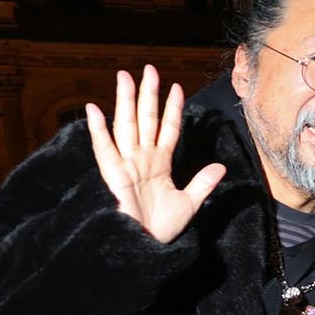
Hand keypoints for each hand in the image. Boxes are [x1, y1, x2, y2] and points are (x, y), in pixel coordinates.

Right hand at [87, 66, 224, 244]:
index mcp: (160, 163)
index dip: (172, 109)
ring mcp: (127, 164)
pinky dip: (98, 130)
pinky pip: (104, 149)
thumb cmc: (162, 227)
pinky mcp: (113, 175)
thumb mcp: (188, 203)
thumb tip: (220, 167)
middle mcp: (142, 158)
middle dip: (147, 94)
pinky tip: (94, 109)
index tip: (177, 88)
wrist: (147, 245)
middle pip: (145, 119)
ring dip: (125, 101)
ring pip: (126, 125)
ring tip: (124, 77)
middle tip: (149, 69)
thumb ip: (202, 183)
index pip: (168, 129)